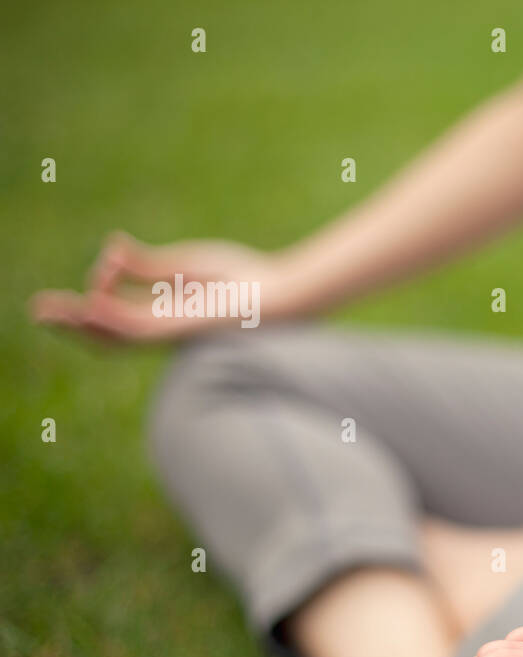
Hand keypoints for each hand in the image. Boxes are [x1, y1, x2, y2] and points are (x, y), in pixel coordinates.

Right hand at [28, 232, 302, 341]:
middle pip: (107, 332)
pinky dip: (112, 318)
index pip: (118, 313)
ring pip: (115, 336)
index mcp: (165, 314)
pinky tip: (91, 305)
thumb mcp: (185, 265)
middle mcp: (163, 329)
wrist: (278, 292)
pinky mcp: (182, 330)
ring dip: (81, 323)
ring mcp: (171, 332)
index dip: (100, 289)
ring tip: (48, 312)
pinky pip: (138, 330)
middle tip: (38, 310)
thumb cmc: (242, 279)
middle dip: (72, 321)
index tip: (110, 255)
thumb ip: (147, 265)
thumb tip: (111, 248)